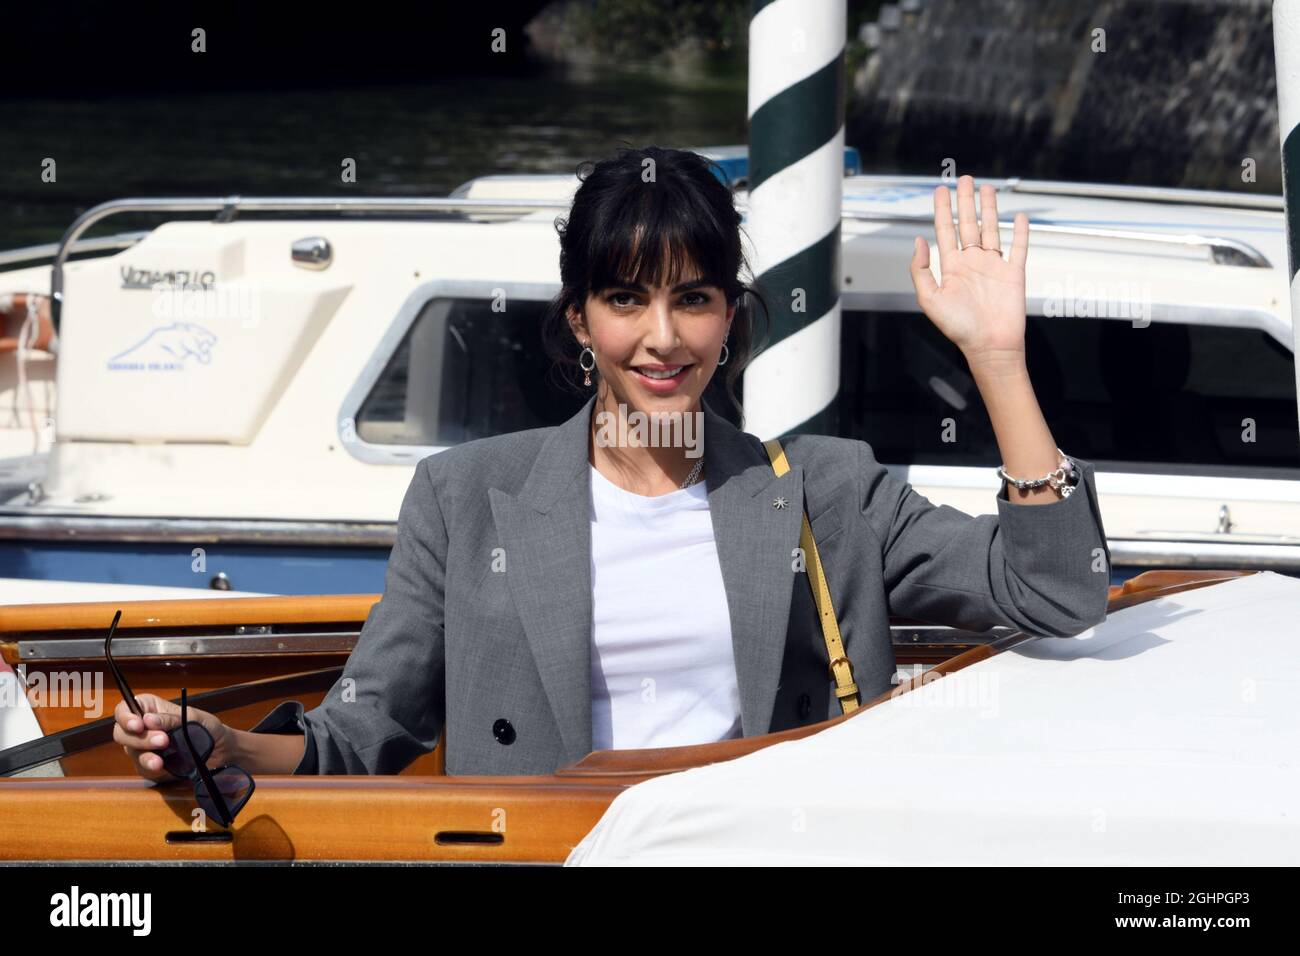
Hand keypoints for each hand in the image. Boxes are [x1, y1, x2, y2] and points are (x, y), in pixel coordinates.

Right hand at [112, 693, 231, 781]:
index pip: (125, 709)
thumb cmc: (207, 728)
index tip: (138, 725)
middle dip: (139, 738)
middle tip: (162, 741)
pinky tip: (161, 767)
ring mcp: (145, 749)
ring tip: (160, 760)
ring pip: (131, 752)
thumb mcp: (192, 718)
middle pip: (122, 733)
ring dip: (145, 755)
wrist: (221, 753)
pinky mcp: (150, 767)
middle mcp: (143, 729)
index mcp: (151, 710)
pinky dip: (150, 768)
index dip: (125, 717)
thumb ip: (170, 719)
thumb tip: (148, 720)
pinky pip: (142, 768)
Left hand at [908, 175, 1029, 366]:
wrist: (989, 345)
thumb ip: (921, 269)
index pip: (945, 231)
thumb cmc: (958, 328)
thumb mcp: (929, 298)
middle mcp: (972, 263)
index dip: (942, 210)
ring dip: (989, 209)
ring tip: (987, 188)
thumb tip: (917, 241)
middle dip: (966, 201)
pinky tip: (1018, 216)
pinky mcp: (1014, 273)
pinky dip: (1020, 231)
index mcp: (951, 267)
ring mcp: (994, 266)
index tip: (940, 190)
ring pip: (992, 229)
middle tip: (964, 179)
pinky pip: (1019, 247)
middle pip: (968, 224)